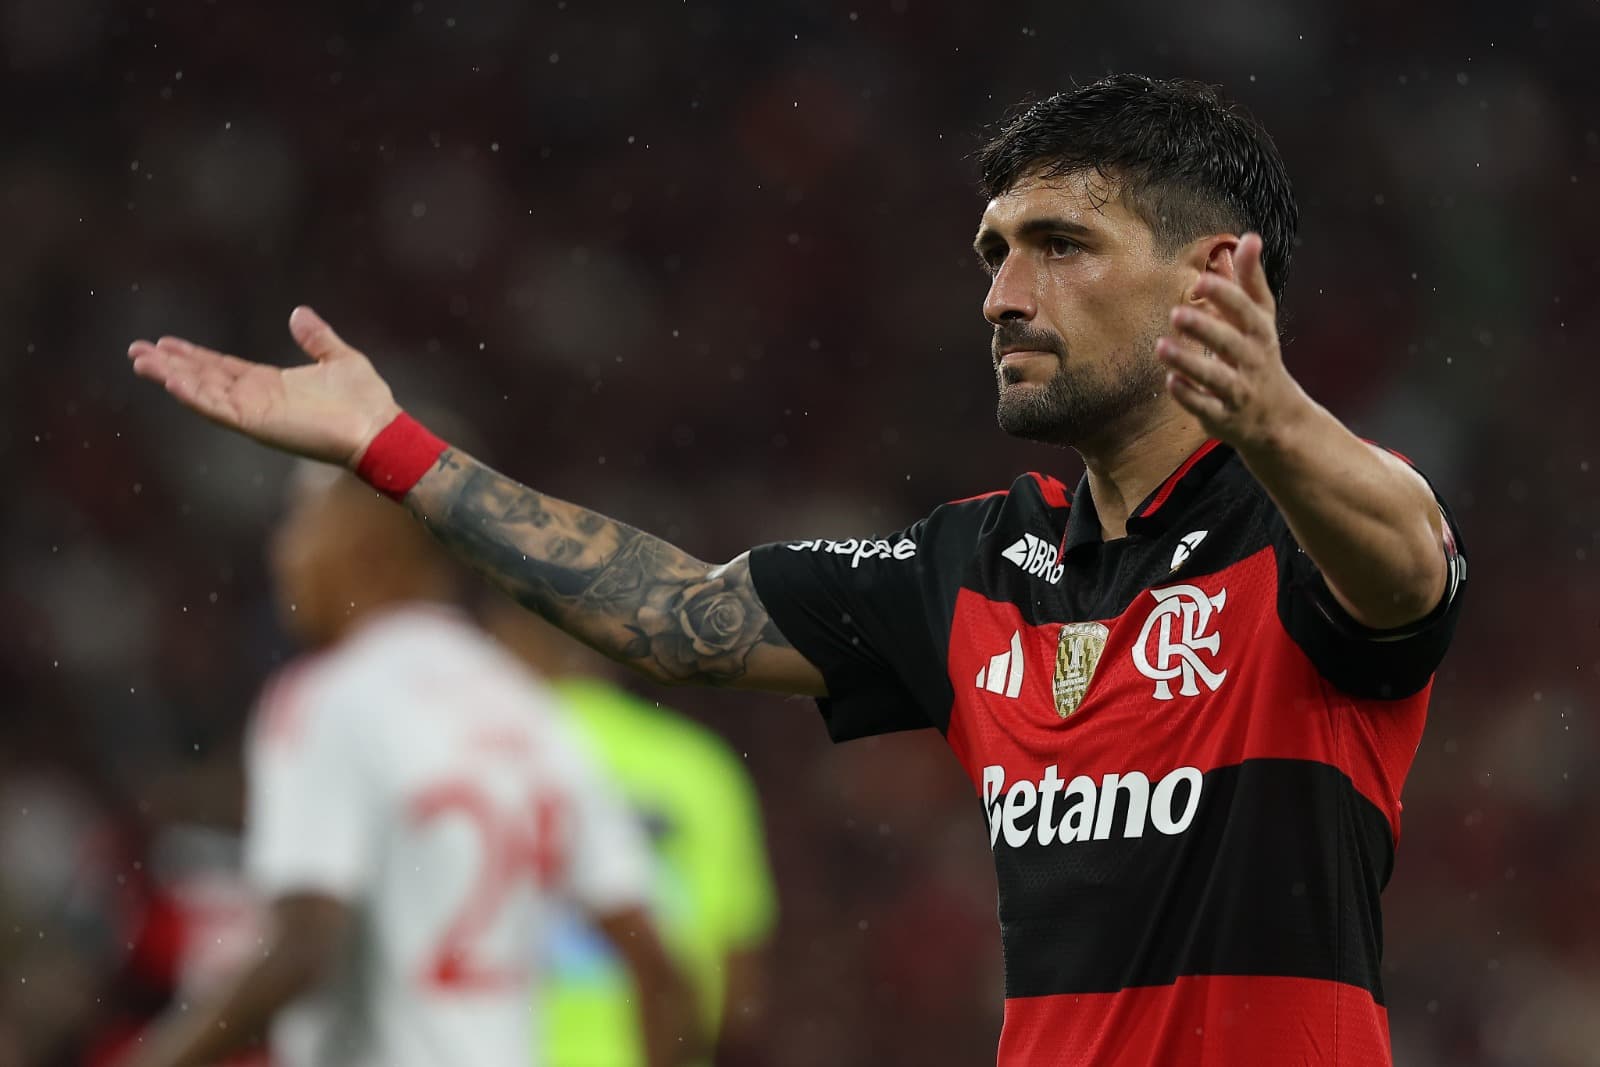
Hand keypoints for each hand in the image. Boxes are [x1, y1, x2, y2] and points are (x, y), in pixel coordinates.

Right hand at [128, 306, 402, 466]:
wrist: (379, 428)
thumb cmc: (366, 400)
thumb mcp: (339, 358)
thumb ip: (316, 338)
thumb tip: (299, 313)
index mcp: (271, 384)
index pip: (222, 367)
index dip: (193, 355)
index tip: (165, 342)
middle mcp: (257, 398)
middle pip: (203, 378)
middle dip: (170, 365)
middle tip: (137, 350)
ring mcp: (255, 412)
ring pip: (203, 392)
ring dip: (172, 377)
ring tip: (140, 362)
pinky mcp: (258, 424)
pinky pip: (219, 409)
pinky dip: (195, 396)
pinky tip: (172, 382)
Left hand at [1156, 233, 1312, 452]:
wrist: (1277, 417)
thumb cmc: (1260, 355)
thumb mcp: (1261, 318)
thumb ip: (1251, 280)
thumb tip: (1249, 237)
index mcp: (1259, 332)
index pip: (1245, 311)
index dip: (1226, 296)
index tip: (1202, 280)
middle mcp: (1251, 361)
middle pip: (1229, 342)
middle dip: (1204, 328)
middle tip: (1176, 313)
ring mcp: (1238, 391)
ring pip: (1214, 377)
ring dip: (1188, 362)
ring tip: (1161, 347)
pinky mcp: (1223, 416)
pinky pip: (1205, 406)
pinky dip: (1189, 395)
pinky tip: (1170, 381)